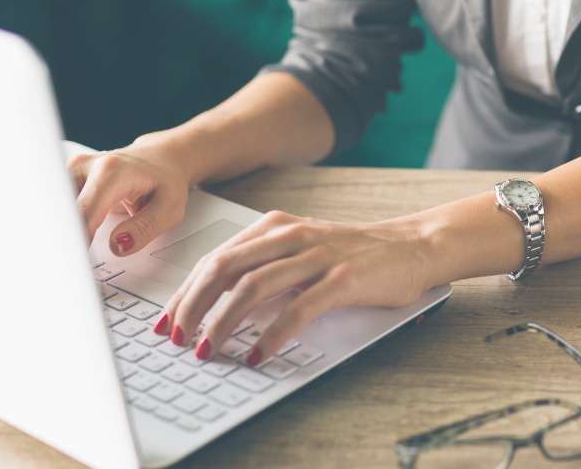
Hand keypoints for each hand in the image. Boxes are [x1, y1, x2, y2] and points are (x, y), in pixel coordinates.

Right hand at [68, 142, 190, 255]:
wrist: (160, 159)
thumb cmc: (166, 181)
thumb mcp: (169, 208)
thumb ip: (143, 229)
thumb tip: (117, 245)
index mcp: (111, 172)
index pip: (82, 214)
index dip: (76, 243)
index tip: (76, 265)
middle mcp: (85, 166)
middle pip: (61, 211)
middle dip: (63, 239)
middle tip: (69, 266)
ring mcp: (72, 169)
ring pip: (54, 209)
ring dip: (61, 233)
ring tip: (68, 256)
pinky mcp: (65, 178)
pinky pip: (58, 206)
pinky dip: (63, 225)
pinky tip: (71, 240)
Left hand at [152, 210, 434, 364]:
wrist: (414, 245)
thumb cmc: (357, 253)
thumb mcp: (303, 248)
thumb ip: (265, 264)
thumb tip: (216, 302)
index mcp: (276, 227)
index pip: (215, 258)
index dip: (185, 292)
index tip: (167, 321)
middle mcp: (291, 236)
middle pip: (224, 269)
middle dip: (192, 307)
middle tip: (178, 339)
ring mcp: (317, 256)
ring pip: (252, 288)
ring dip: (222, 323)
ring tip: (208, 350)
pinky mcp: (342, 280)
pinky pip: (297, 310)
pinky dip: (272, 335)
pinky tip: (258, 354)